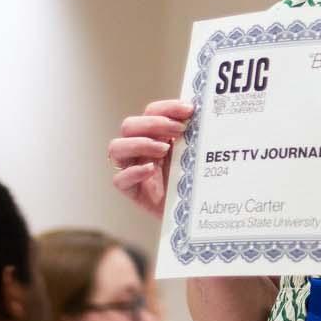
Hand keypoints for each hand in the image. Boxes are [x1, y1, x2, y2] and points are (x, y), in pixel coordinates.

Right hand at [108, 99, 193, 218]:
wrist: (196, 212)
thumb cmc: (196, 180)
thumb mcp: (196, 154)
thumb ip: (195, 136)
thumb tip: (204, 114)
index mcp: (154, 135)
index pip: (151, 112)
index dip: (167, 108)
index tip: (189, 110)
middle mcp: (138, 149)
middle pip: (129, 125)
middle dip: (154, 124)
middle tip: (179, 130)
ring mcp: (132, 169)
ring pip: (116, 147)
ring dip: (140, 144)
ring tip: (164, 150)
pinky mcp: (132, 191)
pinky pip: (119, 179)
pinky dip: (133, 172)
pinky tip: (150, 170)